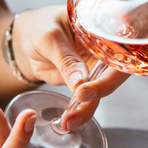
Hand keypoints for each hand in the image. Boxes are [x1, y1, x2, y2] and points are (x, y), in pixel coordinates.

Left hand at [12, 6, 129, 129]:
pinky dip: (80, 111)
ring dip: (88, 108)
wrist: (27, 37)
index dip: (111, 71)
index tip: (86, 87)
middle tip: (79, 102)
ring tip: (69, 121)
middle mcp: (108, 50)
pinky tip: (68, 121)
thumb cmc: (40, 25)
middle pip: (115, 75)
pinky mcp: (89, 82)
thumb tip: (81, 83)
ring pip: (103, 91)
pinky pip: (90, 99)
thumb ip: (66, 59)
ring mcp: (99, 68)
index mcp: (106, 31)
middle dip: (100, 93)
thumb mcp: (49, 37)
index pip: (121, 52)